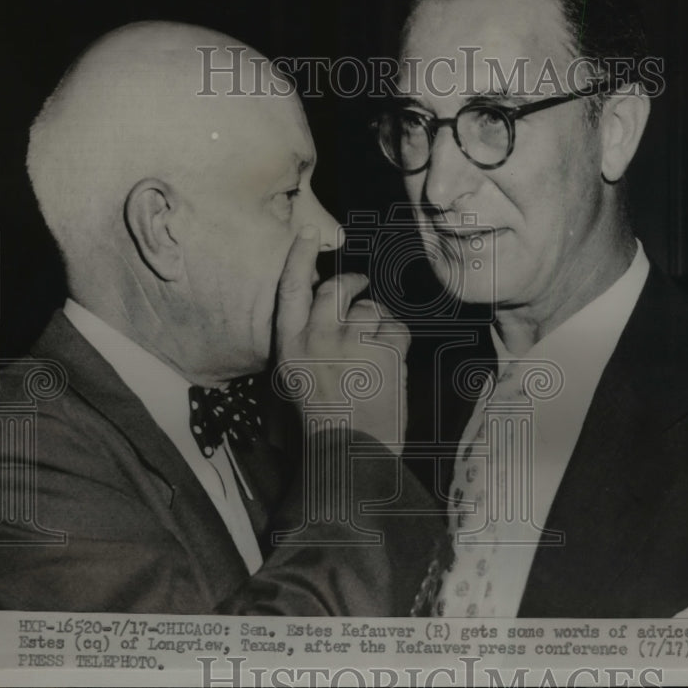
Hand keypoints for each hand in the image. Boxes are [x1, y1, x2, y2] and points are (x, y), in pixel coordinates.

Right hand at [275, 225, 409, 454]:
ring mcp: (352, 343)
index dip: (298, 258)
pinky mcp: (384, 351)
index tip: (306, 234)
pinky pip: (396, 327)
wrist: (352, 452)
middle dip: (352, 282)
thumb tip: (328, 305)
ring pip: (370, 308)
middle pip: (335, 289)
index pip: (290, 290)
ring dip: (377, 322)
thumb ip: (309, 340)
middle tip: (360, 286)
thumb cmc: (326, 419)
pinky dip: (398, 339)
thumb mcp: (298, 378)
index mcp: (290, 347)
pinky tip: (392, 361)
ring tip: (376, 351)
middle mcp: (317, 338)